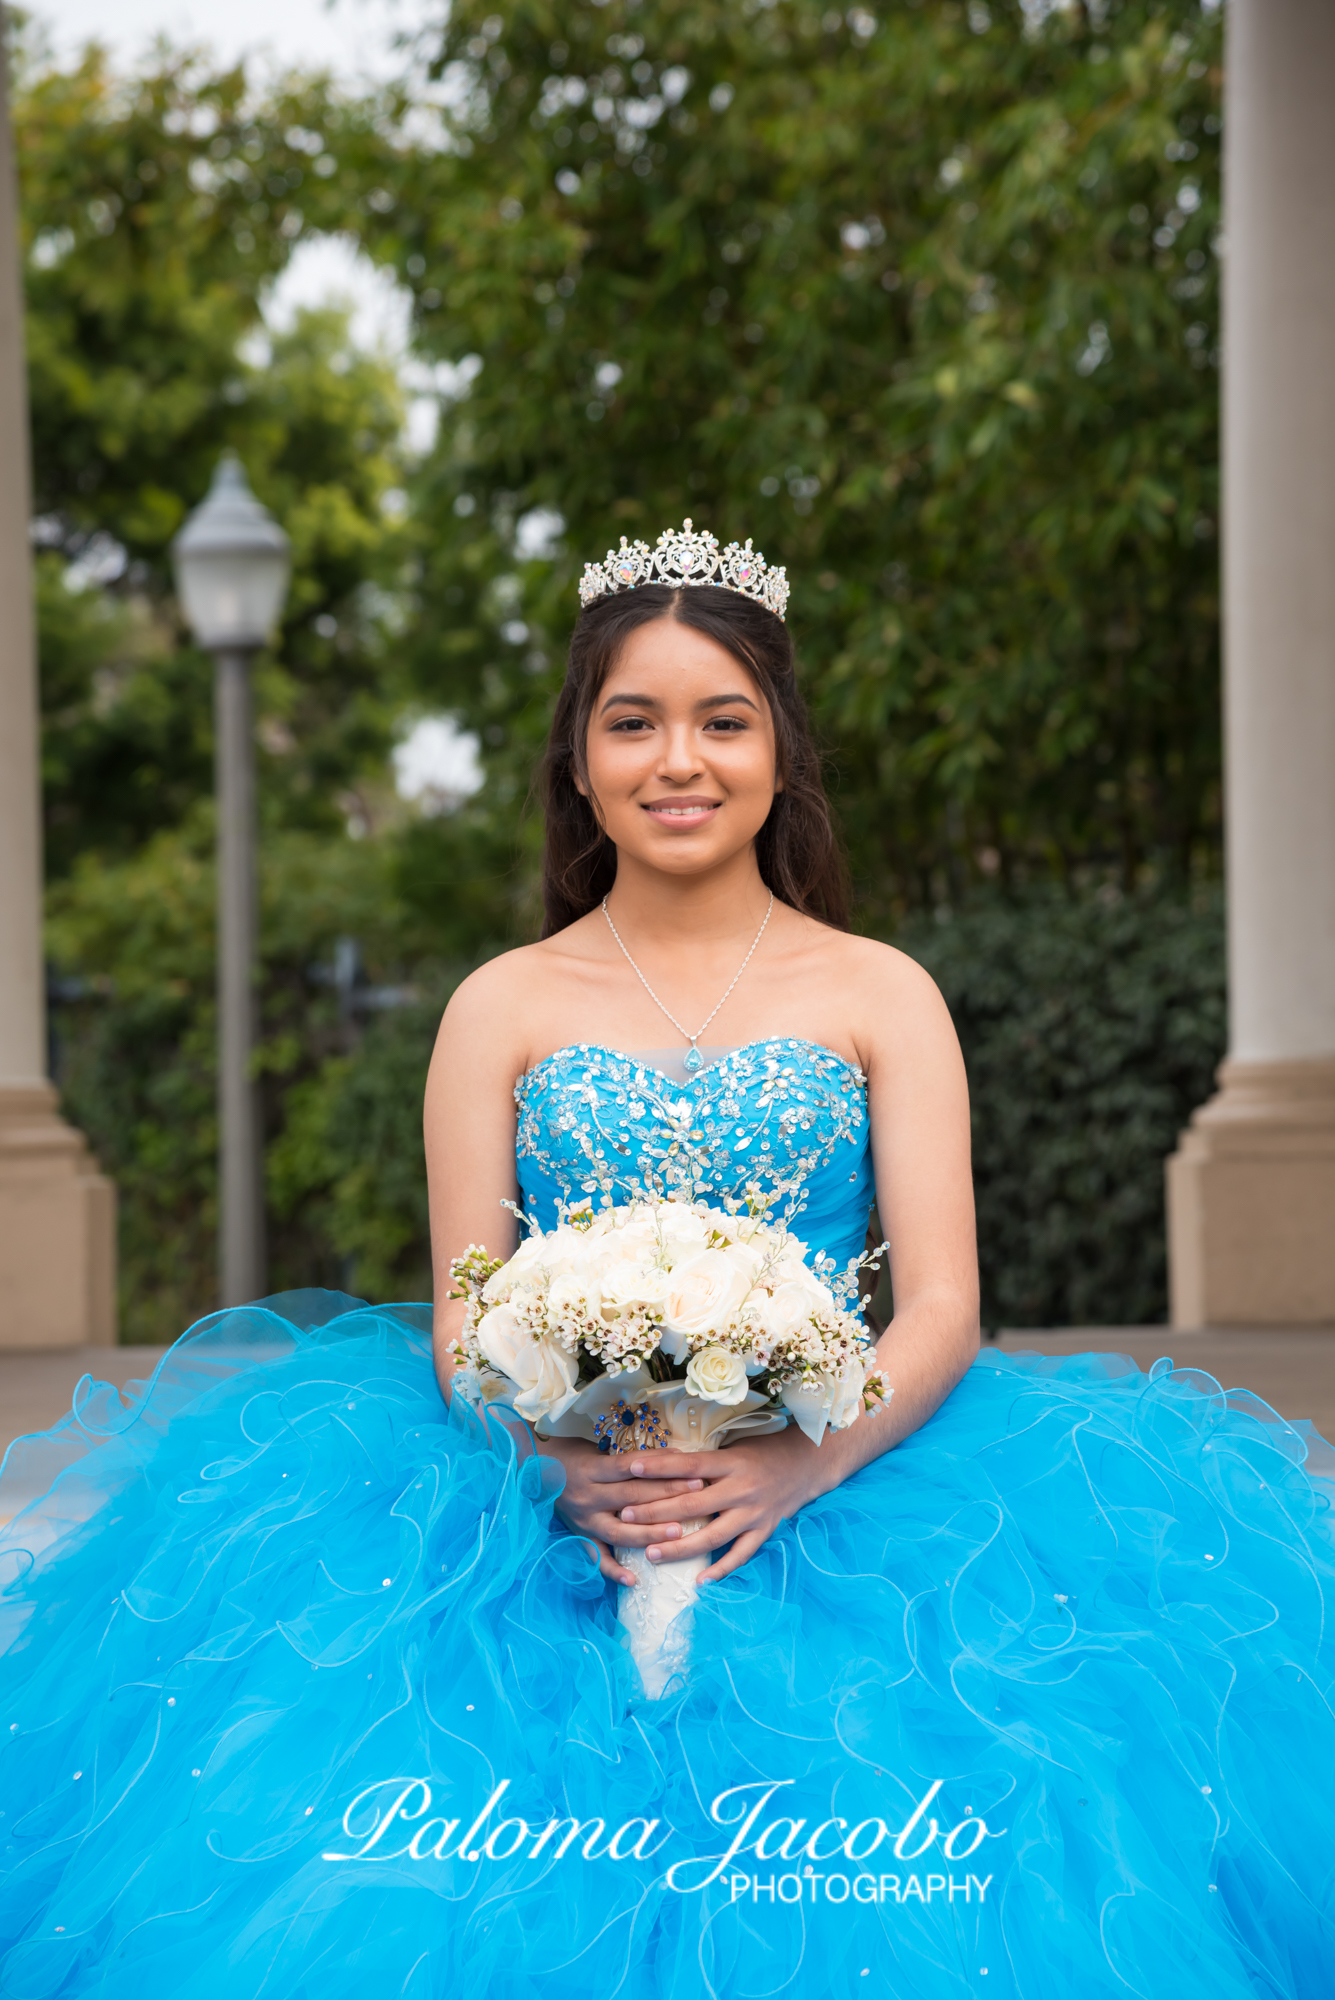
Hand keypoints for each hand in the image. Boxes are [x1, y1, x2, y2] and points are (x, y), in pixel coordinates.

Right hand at [534, 1435, 712, 1585]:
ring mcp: (583, 1520)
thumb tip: (673, 1456)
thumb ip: (629, 1456)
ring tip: (677, 1533)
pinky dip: (614, 1571)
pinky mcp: (579, 1537)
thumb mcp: (596, 1447)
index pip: (633, 1469)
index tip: (693, 1471)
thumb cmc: (570, 1452)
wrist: (533, 1468)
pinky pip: (596, 1557)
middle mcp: (588, 1496)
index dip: (663, 1470)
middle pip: (632, 1498)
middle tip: (698, 1496)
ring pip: (619, 1531)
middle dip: (667, 1497)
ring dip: (649, 1533)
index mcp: (592, 1469)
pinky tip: (634, 1580)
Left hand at [615, 1424, 839, 1582]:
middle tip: (624, 1517)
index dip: (659, 1466)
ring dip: (679, 1547)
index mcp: (730, 1462)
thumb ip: (703, 1459)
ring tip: (650, 1553)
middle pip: (691, 1505)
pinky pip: (740, 1555)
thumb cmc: (763, 1451)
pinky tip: (700, 1582)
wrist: (808, 1463)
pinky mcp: (765, 1531)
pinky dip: (721, 1569)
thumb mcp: (733, 1446)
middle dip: (655, 1512)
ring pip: (712, 1536)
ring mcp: (754, 1513)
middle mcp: (741, 1488)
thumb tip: (660, 1461)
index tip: (630, 1468)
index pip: (688, 1465)